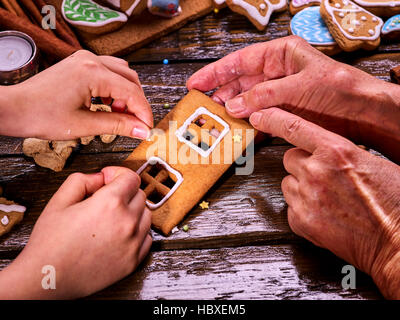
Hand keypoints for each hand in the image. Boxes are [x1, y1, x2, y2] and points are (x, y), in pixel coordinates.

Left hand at [0, 50, 152, 139]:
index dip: (143, 112)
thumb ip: (118, 125)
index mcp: (92, 72)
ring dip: (126, 94)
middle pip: (130, 80)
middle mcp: (90, 60)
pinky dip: (114, 88)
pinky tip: (107, 105)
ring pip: (121, 74)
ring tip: (118, 115)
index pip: (131, 92)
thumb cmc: (41, 116)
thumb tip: (142, 130)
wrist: (14, 108)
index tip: (147, 128)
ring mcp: (84, 59)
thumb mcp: (84, 125)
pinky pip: (108, 72)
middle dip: (136, 103)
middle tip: (135, 124)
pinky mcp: (80, 64)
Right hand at [0, 166, 151, 298]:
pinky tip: (118, 234)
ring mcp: (133, 243)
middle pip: (139, 195)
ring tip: (111, 218)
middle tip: (104, 200)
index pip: (131, 177)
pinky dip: (137, 232)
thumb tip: (100, 178)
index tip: (107, 179)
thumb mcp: (59, 201)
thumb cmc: (50, 243)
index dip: (117, 174)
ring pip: (146, 215)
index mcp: (110, 203)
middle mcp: (127, 222)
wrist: (48, 279)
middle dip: (124, 192)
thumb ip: (82, 180)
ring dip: (132, 211)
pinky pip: (147, 238)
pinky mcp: (133, 261)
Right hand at [187, 36, 399, 161]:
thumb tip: (236, 105)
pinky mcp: (282, 111)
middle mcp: (276, 72)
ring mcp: (278, 93)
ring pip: (246, 100)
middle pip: (239, 82)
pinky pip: (257, 115)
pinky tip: (235, 128)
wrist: (362, 113)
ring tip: (214, 119)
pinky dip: (246, 122)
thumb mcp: (299, 87)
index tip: (197, 83)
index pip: (240, 61)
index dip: (216, 72)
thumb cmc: (339, 90)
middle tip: (202, 106)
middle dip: (220, 93)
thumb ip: (265, 96)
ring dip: (231, 110)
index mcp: (281, 55)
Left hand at [249, 108, 399, 298]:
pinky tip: (322, 213)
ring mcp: (306, 197)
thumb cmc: (392, 202)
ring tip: (325, 197)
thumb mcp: (371, 162)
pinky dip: (301, 208)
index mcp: (336, 151)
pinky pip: (289, 206)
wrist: (395, 240)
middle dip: (301, 164)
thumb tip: (323, 150)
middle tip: (321, 175)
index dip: (273, 119)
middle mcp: (316, 171)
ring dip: (300, 186)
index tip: (259, 115)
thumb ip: (340, 152)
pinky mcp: (301, 221)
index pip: (294, 127)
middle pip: (289, 158)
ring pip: (287, 182)